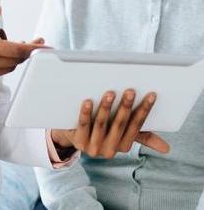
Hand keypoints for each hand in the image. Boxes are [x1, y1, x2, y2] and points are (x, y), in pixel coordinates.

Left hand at [51, 89, 168, 157]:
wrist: (73, 136)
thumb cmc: (103, 129)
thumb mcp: (122, 133)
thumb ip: (142, 137)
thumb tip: (167, 148)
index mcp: (123, 146)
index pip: (137, 126)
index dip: (144, 110)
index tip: (151, 94)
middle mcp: (110, 149)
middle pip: (119, 125)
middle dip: (126, 107)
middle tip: (130, 90)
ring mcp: (93, 147)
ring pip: (101, 125)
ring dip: (106, 108)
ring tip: (109, 93)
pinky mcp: (78, 141)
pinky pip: (83, 125)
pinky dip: (86, 113)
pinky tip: (87, 100)